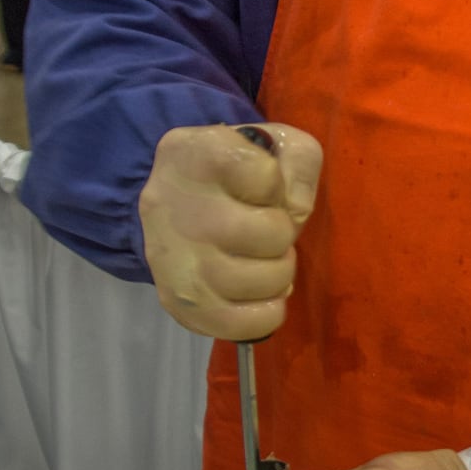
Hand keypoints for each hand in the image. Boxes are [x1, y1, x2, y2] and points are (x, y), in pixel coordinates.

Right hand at [139, 121, 321, 340]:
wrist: (174, 205)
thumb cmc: (233, 174)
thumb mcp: (271, 145)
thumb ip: (299, 164)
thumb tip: (294, 215)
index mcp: (194, 152)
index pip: (263, 174)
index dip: (276, 184)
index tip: (259, 185)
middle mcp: (171, 203)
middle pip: (271, 232)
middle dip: (282, 233)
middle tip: (265, 231)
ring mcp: (171, 257)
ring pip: (262, 279)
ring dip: (278, 273)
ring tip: (261, 261)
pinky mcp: (176, 301)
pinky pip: (241, 324)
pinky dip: (266, 313)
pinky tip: (259, 295)